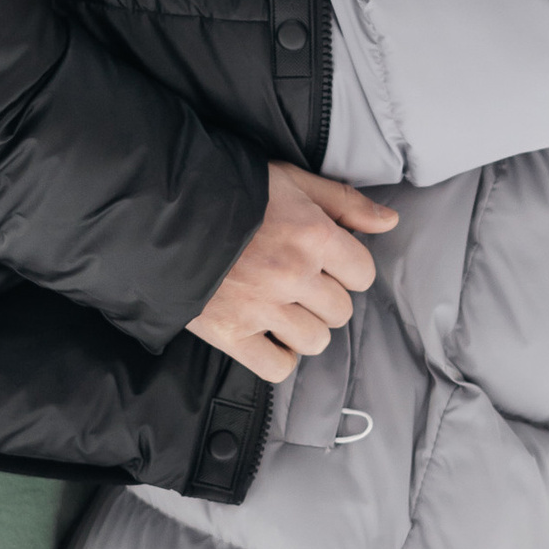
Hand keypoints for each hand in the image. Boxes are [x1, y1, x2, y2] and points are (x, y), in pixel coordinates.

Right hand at [189, 163, 396, 383]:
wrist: (159, 211)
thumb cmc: (229, 191)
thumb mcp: (291, 180)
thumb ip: (344, 202)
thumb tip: (388, 222)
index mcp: (312, 235)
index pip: (362, 274)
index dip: (348, 269)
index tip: (326, 263)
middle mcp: (292, 274)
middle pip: (340, 310)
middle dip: (325, 298)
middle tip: (299, 283)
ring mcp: (261, 308)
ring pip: (315, 341)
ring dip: (305, 329)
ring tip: (284, 310)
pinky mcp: (230, 334)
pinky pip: (277, 367)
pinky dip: (278, 357)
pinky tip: (269, 336)